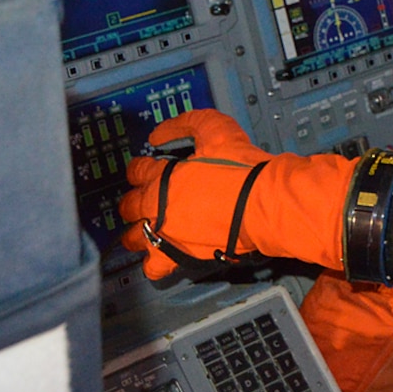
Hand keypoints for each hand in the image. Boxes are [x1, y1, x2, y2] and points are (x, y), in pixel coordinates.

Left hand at [118, 110, 271, 279]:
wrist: (263, 204)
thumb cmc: (243, 170)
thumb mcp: (217, 129)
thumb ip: (186, 124)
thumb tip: (160, 133)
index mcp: (162, 178)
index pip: (137, 171)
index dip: (140, 167)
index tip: (145, 168)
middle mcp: (157, 208)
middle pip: (129, 206)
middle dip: (134, 200)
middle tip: (144, 198)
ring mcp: (166, 234)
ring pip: (134, 238)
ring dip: (137, 232)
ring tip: (146, 229)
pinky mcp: (180, 257)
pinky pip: (154, 267)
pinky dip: (154, 262)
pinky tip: (161, 255)